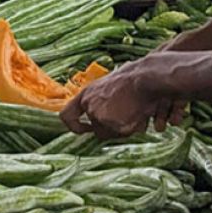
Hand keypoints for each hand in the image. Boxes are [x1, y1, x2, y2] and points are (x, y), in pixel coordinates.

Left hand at [59, 57, 184, 137]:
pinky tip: (135, 116)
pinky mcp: (108, 122)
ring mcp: (96, 114)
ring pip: (107, 132)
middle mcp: (87, 104)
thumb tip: (98, 124)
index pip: (67, 115)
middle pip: (95, 128)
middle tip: (126, 118)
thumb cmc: (134, 81)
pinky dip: (127, 129)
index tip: (83, 131)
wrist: (144, 78)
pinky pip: (118, 134)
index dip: (73, 126)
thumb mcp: (110, 89)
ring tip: (132, 112)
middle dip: (110, 128)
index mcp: (86, 93)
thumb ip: (101, 104)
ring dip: (119, 129)